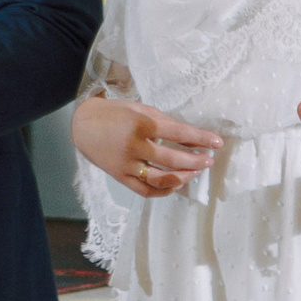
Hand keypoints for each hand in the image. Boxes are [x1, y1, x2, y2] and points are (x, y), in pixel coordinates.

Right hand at [74, 93, 220, 200]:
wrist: (83, 125)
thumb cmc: (115, 113)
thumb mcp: (141, 109)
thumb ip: (165, 122)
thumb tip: (191, 136)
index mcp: (142, 124)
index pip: (179, 133)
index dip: (201, 138)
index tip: (217, 142)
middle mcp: (135, 146)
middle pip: (173, 159)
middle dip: (195, 161)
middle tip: (208, 161)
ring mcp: (127, 164)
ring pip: (161, 179)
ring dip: (182, 178)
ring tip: (195, 173)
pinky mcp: (120, 177)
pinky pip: (145, 190)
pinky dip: (163, 191)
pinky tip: (175, 185)